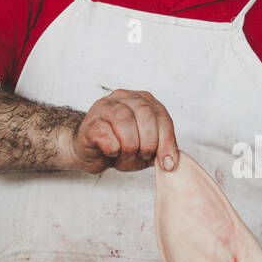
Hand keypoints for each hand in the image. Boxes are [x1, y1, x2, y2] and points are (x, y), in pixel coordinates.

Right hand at [63, 90, 178, 173]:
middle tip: (143, 155)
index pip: (162, 116)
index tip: (168, 162)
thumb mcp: (145, 150)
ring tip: (126, 154)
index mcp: (143, 101)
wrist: (91, 152)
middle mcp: (125, 98)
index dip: (167, 141)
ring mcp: (105, 107)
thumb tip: (170, 162)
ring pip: (124, 120)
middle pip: (144, 112)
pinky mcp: (90, 122)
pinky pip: (105, 133)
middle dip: (148, 141)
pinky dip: (113, 148)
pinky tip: (112, 152)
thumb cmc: (119, 147)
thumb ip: (159, 151)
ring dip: (130, 145)